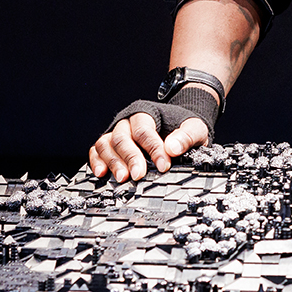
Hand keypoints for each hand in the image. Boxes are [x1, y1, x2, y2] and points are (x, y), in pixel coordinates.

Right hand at [87, 107, 209, 182]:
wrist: (177, 124)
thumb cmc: (183, 127)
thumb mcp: (194, 128)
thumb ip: (186, 136)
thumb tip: (172, 148)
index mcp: (147, 113)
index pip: (145, 130)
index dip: (153, 149)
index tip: (163, 166)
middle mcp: (127, 122)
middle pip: (122, 137)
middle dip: (130, 157)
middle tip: (138, 175)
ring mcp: (116, 133)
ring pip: (106, 144)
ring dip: (113, 162)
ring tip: (122, 178)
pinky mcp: (108, 145)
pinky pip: (96, 151)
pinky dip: (96, 161)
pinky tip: (101, 173)